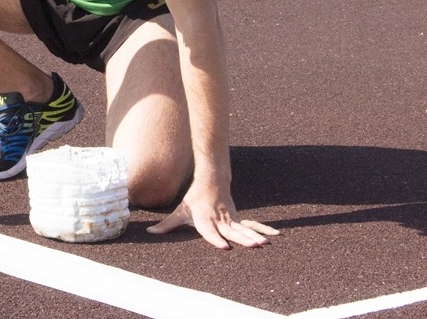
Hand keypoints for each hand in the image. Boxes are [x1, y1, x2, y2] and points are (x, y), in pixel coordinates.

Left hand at [146, 180, 278, 248]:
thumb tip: (149, 232)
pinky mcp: (238, 219)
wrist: (212, 180)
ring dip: (254, 236)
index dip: (216, 239)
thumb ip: (167, 225)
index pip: (210, 231)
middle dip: (242, 239)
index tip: (224, 246)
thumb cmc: (195, 199)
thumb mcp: (180, 211)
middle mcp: (220, 220)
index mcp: (205, 219)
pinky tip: (276, 236)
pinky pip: (253, 225)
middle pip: (231, 231)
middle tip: (253, 246)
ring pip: (244, 229)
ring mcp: (231, 219)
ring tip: (264, 244)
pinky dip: (265, 230)